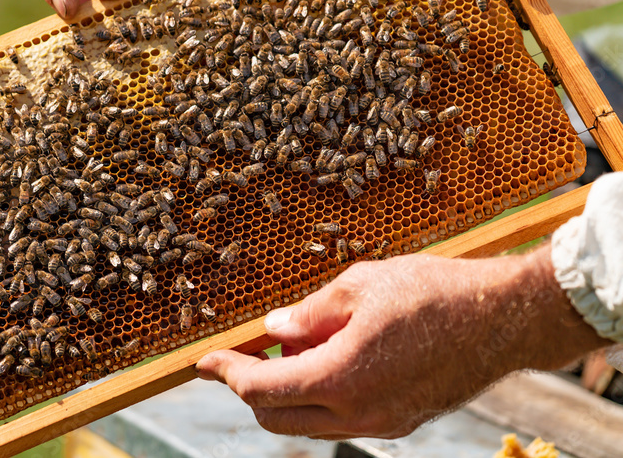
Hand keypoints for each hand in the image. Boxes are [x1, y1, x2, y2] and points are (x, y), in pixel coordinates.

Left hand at [196, 246, 607, 439]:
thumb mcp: (360, 286)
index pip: (261, 389)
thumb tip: (275, 327)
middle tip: (248, 351)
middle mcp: (359, 413)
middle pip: (278, 418)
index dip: (227, 374)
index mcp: (341, 377)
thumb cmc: (434, 292)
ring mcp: (383, 423)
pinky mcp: (401, 421)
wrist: (504, 318)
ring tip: (299, 341)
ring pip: (311, 422)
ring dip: (289, 392)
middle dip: (252, 388)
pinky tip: (332, 354)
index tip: (206, 361)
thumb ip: (309, 312)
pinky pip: (343, 418)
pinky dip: (322, 394)